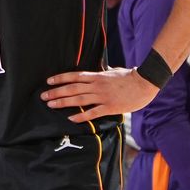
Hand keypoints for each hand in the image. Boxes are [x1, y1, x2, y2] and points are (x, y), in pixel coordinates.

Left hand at [40, 67, 158, 121]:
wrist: (146, 83)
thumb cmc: (130, 77)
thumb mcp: (114, 71)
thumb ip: (105, 73)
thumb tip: (102, 70)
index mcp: (97, 76)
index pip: (74, 76)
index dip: (60, 78)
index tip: (48, 81)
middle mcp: (97, 85)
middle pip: (72, 88)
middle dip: (56, 92)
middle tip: (43, 96)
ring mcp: (102, 96)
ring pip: (78, 100)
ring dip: (63, 102)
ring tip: (51, 105)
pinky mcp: (110, 107)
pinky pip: (92, 113)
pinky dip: (81, 116)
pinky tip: (71, 119)